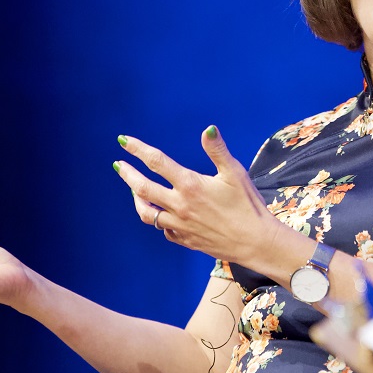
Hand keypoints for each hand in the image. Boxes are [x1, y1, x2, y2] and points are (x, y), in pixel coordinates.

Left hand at [113, 126, 281, 265]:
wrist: (255, 242)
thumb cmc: (248, 205)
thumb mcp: (235, 173)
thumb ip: (217, 151)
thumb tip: (208, 129)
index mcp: (190, 185)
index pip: (156, 162)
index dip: (138, 149)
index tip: (123, 141)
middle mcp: (179, 205)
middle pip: (142, 188)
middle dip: (127, 174)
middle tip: (118, 165)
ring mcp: (179, 224)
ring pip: (146, 213)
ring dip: (136, 199)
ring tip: (133, 190)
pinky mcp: (184, 239)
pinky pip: (163, 229)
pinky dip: (158, 219)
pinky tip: (162, 214)